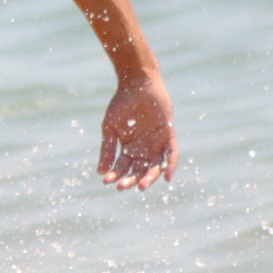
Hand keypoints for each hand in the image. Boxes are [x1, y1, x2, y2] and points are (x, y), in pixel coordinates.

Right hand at [98, 75, 175, 190]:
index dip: (115, 175)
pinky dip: (170, 165)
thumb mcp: (110, 128)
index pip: (122, 168)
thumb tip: (100, 171)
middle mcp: (143, 150)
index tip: (106, 182)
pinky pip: (171, 154)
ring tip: (141, 185)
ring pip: (154, 167)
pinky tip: (166, 177)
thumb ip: (107, 149)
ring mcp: (156, 144)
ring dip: (149, 178)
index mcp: (128, 149)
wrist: (137, 85)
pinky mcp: (168, 136)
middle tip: (123, 186)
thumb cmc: (121, 104)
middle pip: (138, 171)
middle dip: (131, 180)